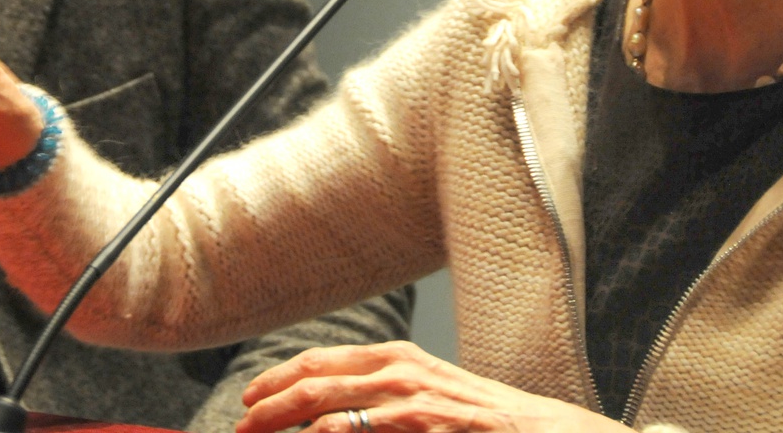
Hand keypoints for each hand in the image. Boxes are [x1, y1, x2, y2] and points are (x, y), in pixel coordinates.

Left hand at [238, 342, 627, 432]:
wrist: (542, 432)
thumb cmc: (483, 423)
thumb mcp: (429, 397)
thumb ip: (383, 400)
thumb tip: (332, 419)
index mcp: (396, 357)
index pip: (320, 360)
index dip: (277, 380)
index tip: (249, 400)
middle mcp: (399, 367)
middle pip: (312, 378)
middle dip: (267, 404)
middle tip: (240, 428)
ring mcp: (410, 395)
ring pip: (325, 403)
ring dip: (282, 422)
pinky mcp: (424, 421)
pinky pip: (358, 428)